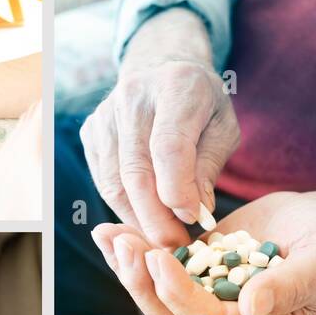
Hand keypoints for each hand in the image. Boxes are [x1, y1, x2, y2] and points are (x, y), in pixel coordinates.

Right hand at [80, 8, 239, 246]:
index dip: (179, 191)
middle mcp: (134, 96)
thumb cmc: (202, 105)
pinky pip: (104, 182)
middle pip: (137, 172)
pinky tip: (145, 219)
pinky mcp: (91, 132)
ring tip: (163, 238)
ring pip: (115, 183)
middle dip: (157, 218)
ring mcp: (105, 114)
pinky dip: (124, 208)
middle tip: (177, 246)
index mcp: (177, 86)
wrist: (163, 69)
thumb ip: (210, 167)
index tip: (193, 220)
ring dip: (139, 220)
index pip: (169, 147)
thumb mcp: (224, 128)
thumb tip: (197, 211)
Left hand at [92, 190, 315, 314]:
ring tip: (111, 237)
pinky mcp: (199, 276)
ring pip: (162, 300)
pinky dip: (138, 255)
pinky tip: (114, 233)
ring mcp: (213, 301)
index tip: (160, 259)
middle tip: (126, 246)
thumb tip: (251, 306)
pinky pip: (164, 274)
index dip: (182, 298)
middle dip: (146, 286)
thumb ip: (292, 286)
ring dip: (133, 272)